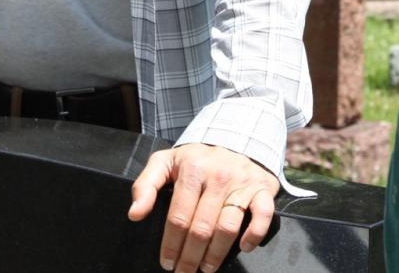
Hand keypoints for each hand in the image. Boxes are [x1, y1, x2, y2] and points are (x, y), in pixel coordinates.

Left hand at [127, 143, 279, 272]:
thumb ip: (145, 185)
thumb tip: (135, 214)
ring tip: (206, 268)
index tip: (167, 262)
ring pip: (228, 227)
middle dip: (190, 257)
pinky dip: (254, 234)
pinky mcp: (263, 188)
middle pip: (201, 228)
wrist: (236, 137)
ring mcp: (242, 182)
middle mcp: (218, 176)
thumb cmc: (197, 158)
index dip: (171, 245)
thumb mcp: (166, 162)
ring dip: (215, 254)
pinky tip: (243, 247)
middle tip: (183, 272)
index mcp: (192, 169)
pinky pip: (263, 215)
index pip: (178, 217)